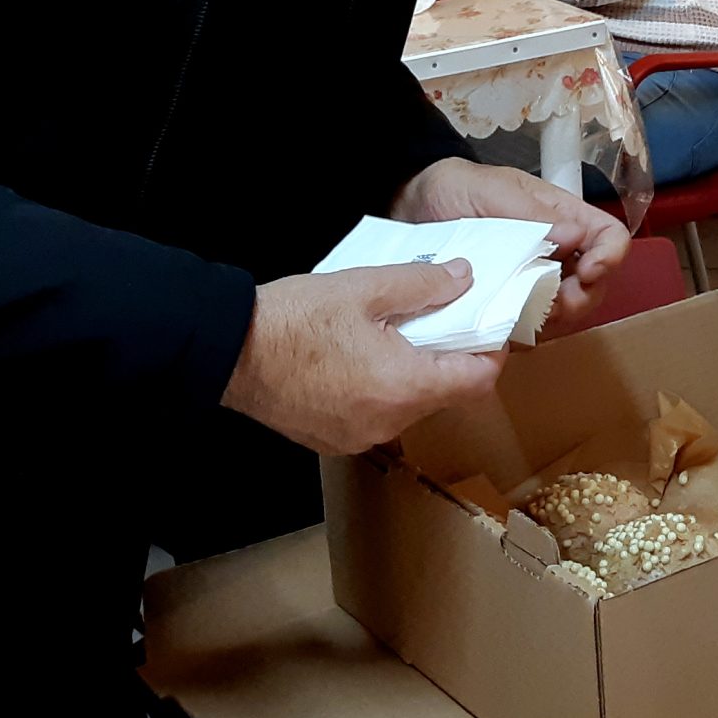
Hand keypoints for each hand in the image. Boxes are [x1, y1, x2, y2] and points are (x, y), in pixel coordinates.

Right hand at [224, 260, 503, 454]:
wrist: (227, 351)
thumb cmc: (295, 318)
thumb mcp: (365, 287)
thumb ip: (424, 284)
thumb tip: (465, 279)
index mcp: (403, 387)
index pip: (476, 382)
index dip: (490, 353)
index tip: (486, 326)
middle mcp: (387, 422)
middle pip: (443, 395)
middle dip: (448, 359)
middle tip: (438, 320)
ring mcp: (357, 437)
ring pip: (409, 407)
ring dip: (413, 375)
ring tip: (395, 334)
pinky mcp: (332, 439)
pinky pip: (375, 416)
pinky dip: (381, 390)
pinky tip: (361, 358)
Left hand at [396, 156, 629, 326]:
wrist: (410, 206)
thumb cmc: (455, 188)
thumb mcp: (492, 191)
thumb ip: (532, 214)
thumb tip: (575, 236)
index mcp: (562, 217)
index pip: (609, 238)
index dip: (609, 258)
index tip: (588, 271)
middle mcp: (557, 253)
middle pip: (595, 285)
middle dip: (581, 298)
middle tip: (552, 302)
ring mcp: (534, 282)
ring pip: (567, 313)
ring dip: (554, 320)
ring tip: (524, 313)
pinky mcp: (509, 305)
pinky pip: (530, 328)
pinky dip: (524, 332)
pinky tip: (503, 326)